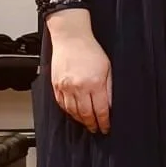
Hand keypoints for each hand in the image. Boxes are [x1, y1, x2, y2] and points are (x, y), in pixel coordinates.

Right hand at [47, 11, 111, 133]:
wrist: (71, 37)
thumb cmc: (90, 49)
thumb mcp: (107, 68)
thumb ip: (109, 88)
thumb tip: (110, 105)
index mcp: (95, 83)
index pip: (100, 110)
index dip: (104, 122)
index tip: (105, 127)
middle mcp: (79, 87)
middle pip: (86, 114)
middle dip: (92, 124)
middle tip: (96, 129)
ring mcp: (66, 87)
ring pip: (73, 112)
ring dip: (80, 120)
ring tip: (86, 123)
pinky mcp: (56, 85)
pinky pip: (62, 104)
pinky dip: (68, 111)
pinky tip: (74, 113)